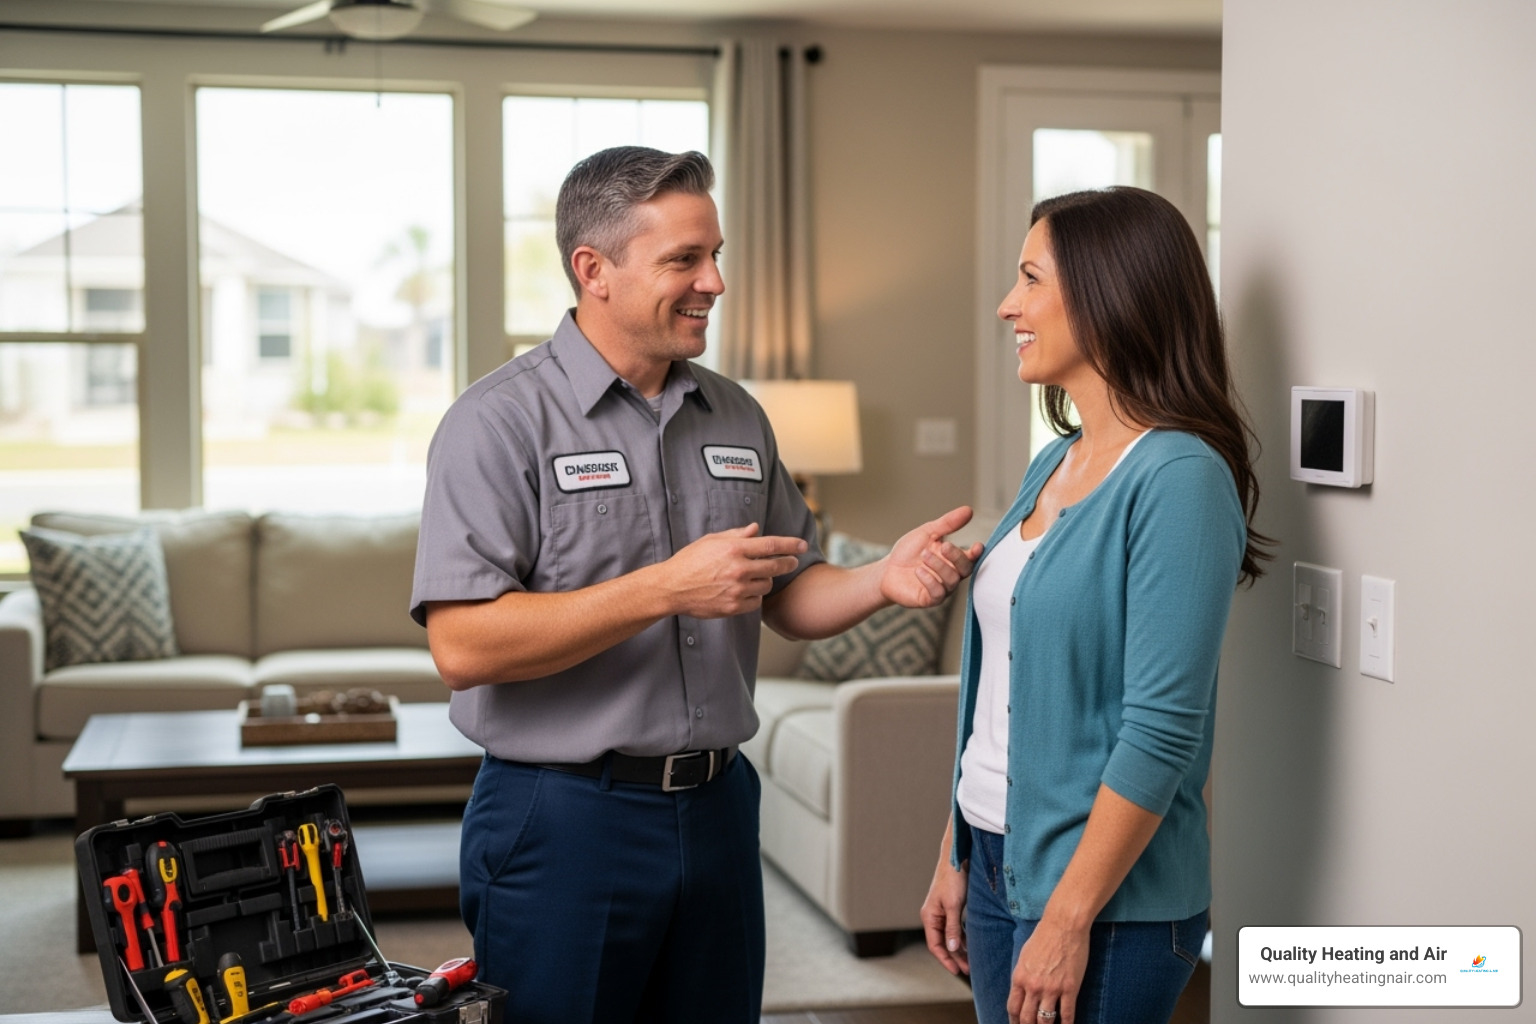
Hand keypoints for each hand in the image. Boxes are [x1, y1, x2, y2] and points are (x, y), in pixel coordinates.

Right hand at [660, 523, 805, 618]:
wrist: (671, 587)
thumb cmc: (690, 561)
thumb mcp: (711, 541)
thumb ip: (736, 534)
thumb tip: (756, 529)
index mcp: (733, 549)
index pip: (771, 545)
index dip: (791, 544)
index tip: (802, 545)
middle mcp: (738, 569)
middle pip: (775, 566)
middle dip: (788, 563)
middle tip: (792, 562)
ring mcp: (736, 590)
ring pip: (767, 585)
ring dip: (766, 580)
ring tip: (757, 576)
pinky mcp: (733, 607)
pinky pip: (756, 601)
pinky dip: (754, 596)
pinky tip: (745, 591)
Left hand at [880, 506, 984, 608]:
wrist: (887, 570)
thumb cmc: (908, 552)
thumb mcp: (927, 533)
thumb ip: (948, 524)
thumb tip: (968, 510)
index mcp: (953, 559)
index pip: (971, 558)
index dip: (976, 554)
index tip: (977, 546)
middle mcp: (951, 574)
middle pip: (965, 569)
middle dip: (956, 557)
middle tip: (944, 546)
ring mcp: (941, 588)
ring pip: (951, 580)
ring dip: (939, 566)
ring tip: (924, 555)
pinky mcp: (929, 599)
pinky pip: (938, 593)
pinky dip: (930, 581)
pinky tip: (919, 571)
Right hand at [920, 852, 969, 975]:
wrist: (957, 858)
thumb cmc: (953, 879)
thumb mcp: (954, 905)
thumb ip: (952, 928)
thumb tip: (953, 948)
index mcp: (929, 916)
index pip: (935, 945)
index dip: (946, 959)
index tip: (957, 971)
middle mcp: (933, 916)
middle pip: (943, 943)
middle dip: (955, 957)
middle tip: (968, 970)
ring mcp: (942, 912)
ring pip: (950, 936)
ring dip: (960, 949)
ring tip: (971, 961)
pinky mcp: (950, 908)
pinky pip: (955, 928)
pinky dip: (962, 937)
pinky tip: (971, 945)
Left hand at [1007, 916, 1090, 1023]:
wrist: (1064, 924)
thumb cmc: (1044, 936)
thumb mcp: (1025, 956)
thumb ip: (1022, 975)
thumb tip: (1022, 991)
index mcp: (1019, 977)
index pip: (1013, 1008)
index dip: (1014, 1022)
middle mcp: (1033, 986)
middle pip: (1027, 1019)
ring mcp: (1052, 989)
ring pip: (1045, 1021)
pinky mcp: (1070, 988)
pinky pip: (1067, 1014)